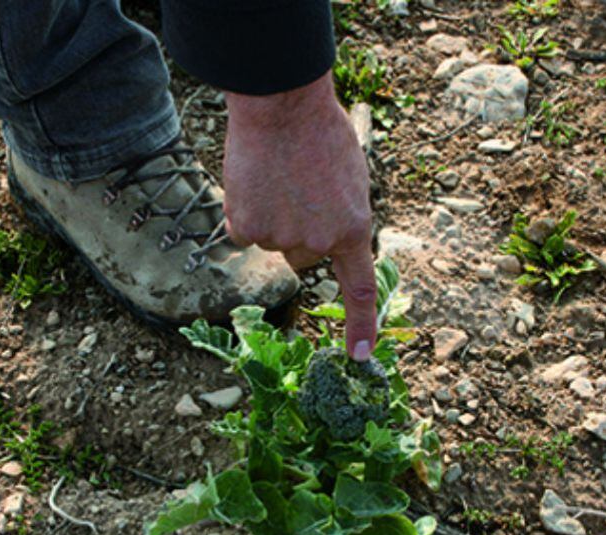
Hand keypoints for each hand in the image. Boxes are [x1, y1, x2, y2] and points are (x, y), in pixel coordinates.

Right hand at [223, 72, 376, 360]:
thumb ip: (341, 217)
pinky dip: (246, 210)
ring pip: (272, 240)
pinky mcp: (248, 230)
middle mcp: (319, 244)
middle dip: (299, 228)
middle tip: (298, 186)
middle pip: (303, 255)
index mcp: (354, 230)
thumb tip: (320, 240)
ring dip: (271, 215)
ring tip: (276, 175)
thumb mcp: (350, 178)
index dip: (361, 326)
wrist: (282, 105)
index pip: (359, 290)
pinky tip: (254, 181)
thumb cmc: (320, 132)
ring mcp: (282, 240)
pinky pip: (244, 231)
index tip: (360, 357)